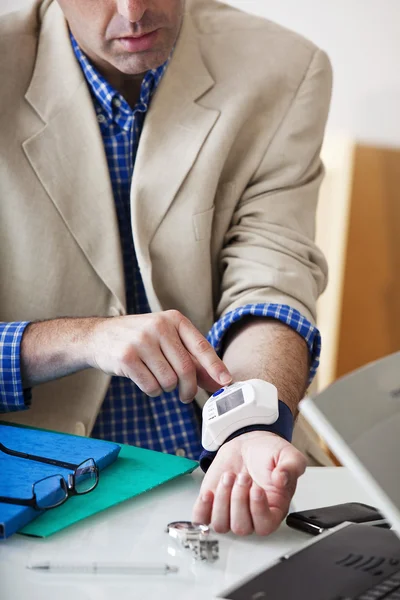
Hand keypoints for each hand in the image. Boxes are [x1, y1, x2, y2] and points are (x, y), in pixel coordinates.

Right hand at [88, 310, 231, 401]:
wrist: (98, 336)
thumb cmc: (140, 340)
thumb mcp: (167, 340)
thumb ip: (193, 360)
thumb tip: (220, 382)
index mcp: (174, 319)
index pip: (201, 346)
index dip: (215, 367)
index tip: (226, 382)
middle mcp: (159, 326)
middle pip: (186, 369)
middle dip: (189, 389)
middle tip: (185, 396)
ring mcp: (142, 341)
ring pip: (169, 381)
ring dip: (166, 388)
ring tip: (156, 378)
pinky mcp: (127, 357)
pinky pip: (151, 387)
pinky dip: (152, 390)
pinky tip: (144, 379)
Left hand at [192, 431, 306, 535]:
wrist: (249, 445)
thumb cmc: (269, 454)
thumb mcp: (288, 455)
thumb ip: (291, 467)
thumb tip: (282, 479)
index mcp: (274, 510)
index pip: (265, 526)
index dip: (258, 510)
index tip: (257, 488)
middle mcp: (251, 517)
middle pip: (241, 527)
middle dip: (238, 499)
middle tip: (243, 476)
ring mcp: (230, 512)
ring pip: (221, 524)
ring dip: (222, 499)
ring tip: (229, 476)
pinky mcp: (212, 504)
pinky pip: (202, 519)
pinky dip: (202, 508)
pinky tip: (208, 493)